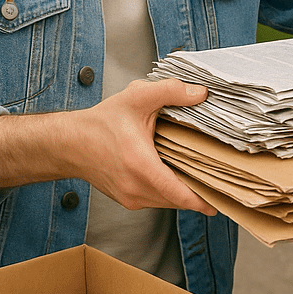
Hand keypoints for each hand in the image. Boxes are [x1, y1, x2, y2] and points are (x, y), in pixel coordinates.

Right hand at [0, 78, 216, 214]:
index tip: (223, 198)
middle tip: (221, 181)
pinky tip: (180, 175)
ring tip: (204, 176)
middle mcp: (136, 189)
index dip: (204, 199)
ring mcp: (131, 199)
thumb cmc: (101, 122)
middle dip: (200, 192)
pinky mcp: (128, 200)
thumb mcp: (137, 97)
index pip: (180, 194)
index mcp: (140, 166)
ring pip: (169, 202)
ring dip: (185, 192)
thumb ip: (171, 91)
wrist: (69, 143)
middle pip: (179, 200)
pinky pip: (158, 200)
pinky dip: (171, 191)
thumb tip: (201, 93)